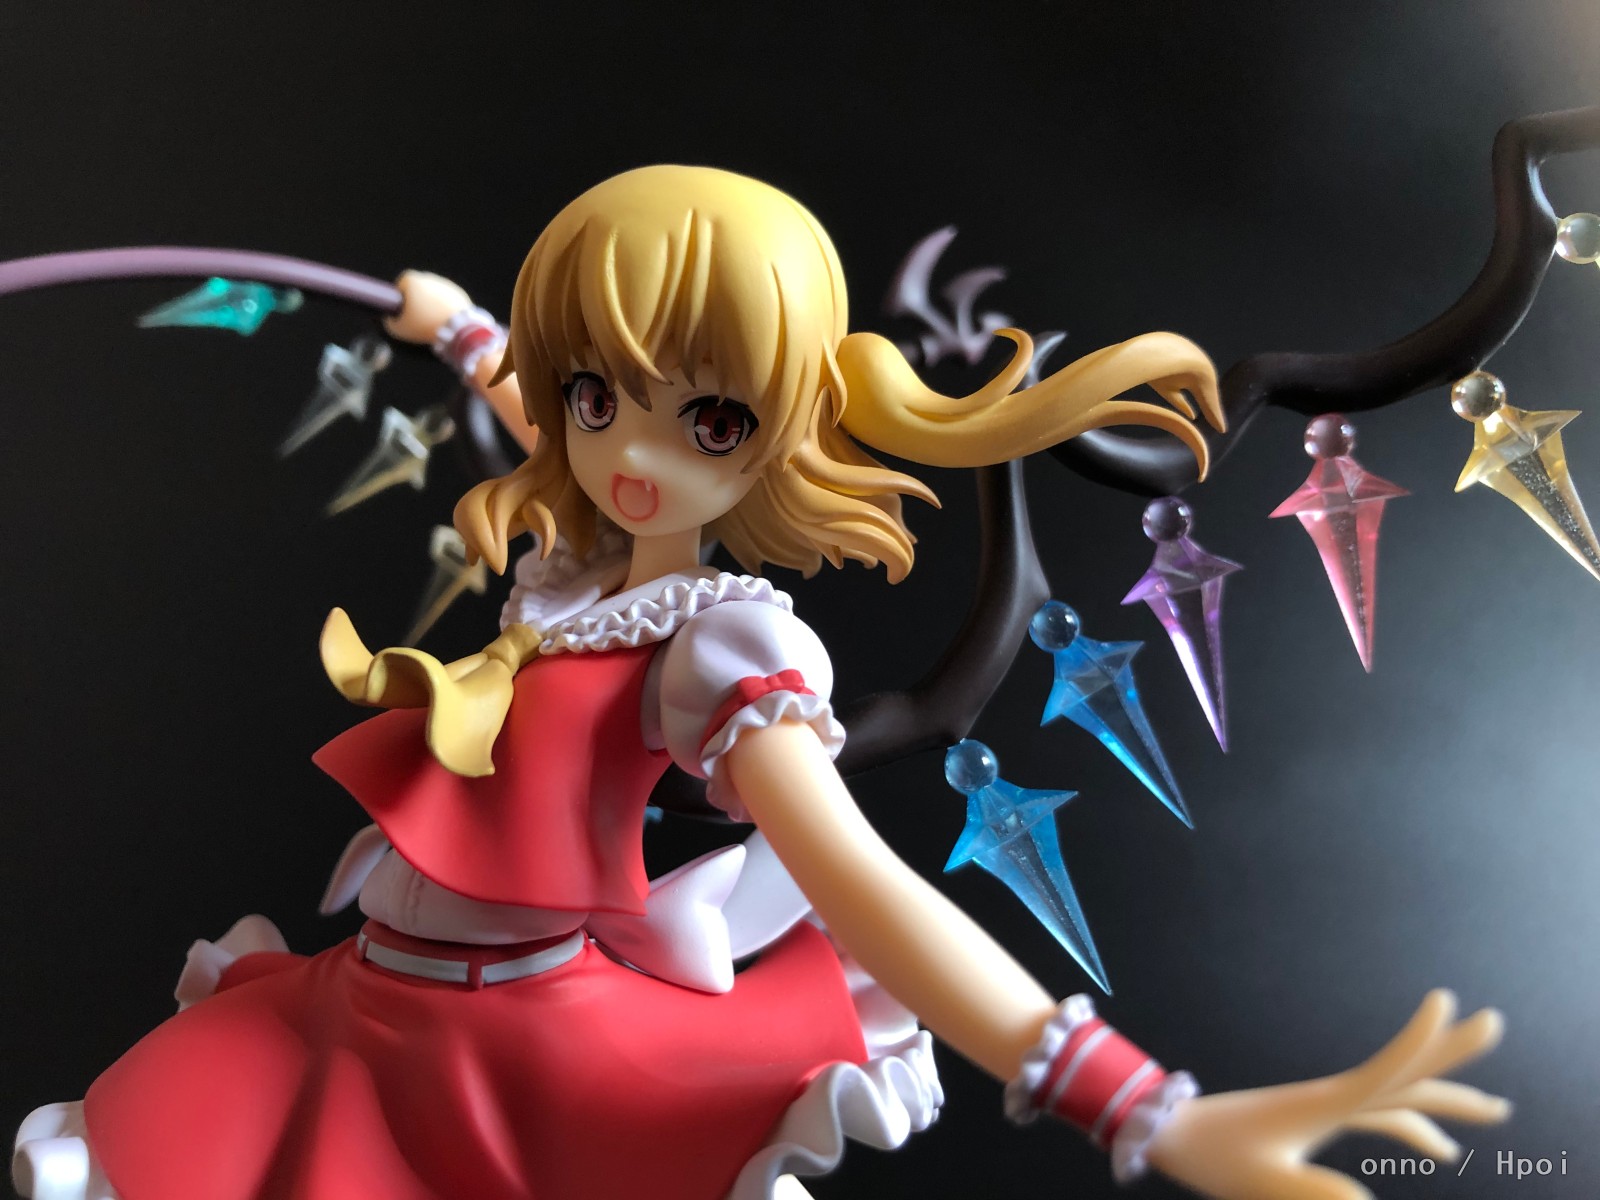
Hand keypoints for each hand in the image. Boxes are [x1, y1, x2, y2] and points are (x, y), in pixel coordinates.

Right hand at [384, 270, 472, 345]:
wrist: (456, 329)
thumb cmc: (425, 326)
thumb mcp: (399, 329)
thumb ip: (390, 322)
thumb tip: (391, 319)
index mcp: (413, 280)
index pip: (402, 283)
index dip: (400, 296)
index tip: (403, 308)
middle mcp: (429, 277)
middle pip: (418, 286)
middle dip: (416, 298)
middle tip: (417, 316)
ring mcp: (446, 284)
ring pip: (434, 292)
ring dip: (432, 302)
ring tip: (432, 319)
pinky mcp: (459, 293)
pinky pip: (448, 298)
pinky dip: (445, 306)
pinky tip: (444, 318)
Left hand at [1146, 990, 1508, 1199]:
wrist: (1169, 1130)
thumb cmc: (1212, 1155)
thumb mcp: (1261, 1181)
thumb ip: (1311, 1192)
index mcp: (1324, 1105)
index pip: (1385, 1069)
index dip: (1418, 1040)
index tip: (1444, 1001)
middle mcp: (1331, 1097)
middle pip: (1405, 1075)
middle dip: (1452, 1061)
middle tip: (1495, 1028)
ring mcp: (1324, 1105)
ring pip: (1396, 1094)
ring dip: (1442, 1101)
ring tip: (1492, 1113)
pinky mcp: (1313, 1115)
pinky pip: (1376, 1112)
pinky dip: (1409, 1123)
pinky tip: (1431, 1145)